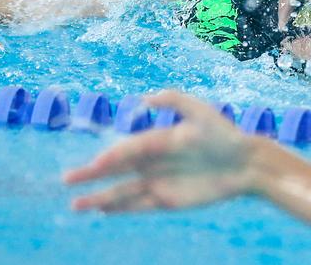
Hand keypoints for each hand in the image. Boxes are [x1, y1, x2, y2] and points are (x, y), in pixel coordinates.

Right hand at [63, 90, 259, 211]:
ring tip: (76, 204)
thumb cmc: (223, 133)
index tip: (95, 166)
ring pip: (122, 192)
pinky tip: (102, 211)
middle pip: (116, 170)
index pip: (127, 150)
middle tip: (67, 180)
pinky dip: (122, 209)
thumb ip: (172, 100)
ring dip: (100, 198)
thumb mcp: (200, 110)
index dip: (110, 158)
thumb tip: (142, 99)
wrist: (244, 162)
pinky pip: (140, 206)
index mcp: (155, 139)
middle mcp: (151, 161)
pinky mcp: (168, 200)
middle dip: (91, 176)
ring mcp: (158, 182)